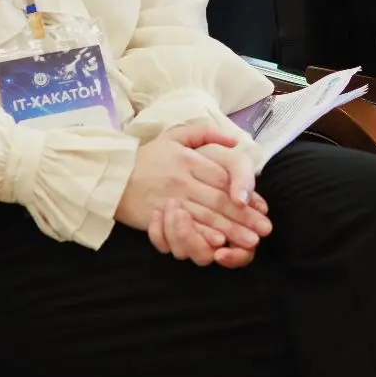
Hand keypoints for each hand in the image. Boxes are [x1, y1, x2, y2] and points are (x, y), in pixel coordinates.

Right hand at [117, 120, 271, 265]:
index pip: (222, 177)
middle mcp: (182, 179)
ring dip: (230, 230)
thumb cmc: (148, 156)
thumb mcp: (175, 135)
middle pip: (218, 200)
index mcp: (189, 159)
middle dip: (244, 217)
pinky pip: (183, 228)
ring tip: (250, 241)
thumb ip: (205, 131)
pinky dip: (203, 237)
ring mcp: (169, 199)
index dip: (244, 192)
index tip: (262, 206)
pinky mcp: (158, 216)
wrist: (111, 176)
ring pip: (206, 216)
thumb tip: (235, 140)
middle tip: (264, 230)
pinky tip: (218, 244)